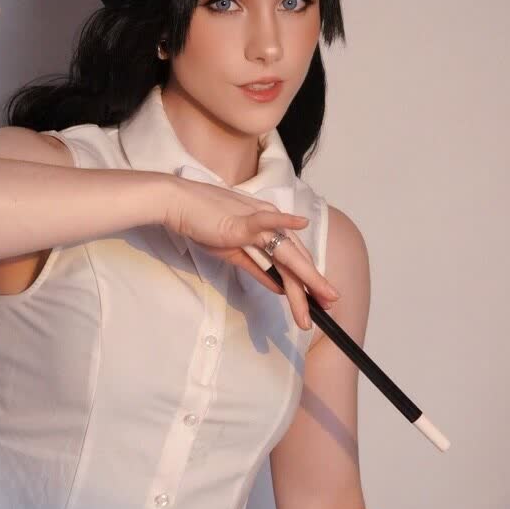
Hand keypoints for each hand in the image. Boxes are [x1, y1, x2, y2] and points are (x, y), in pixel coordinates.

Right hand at [163, 177, 339, 329]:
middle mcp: (269, 224)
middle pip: (296, 260)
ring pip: (287, 253)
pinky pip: (266, 220)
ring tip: (318, 298)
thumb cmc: (202, 225)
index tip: (320, 301)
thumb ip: (258, 269)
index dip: (309, 281)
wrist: (178, 204)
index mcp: (268, 231)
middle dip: (314, 285)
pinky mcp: (242, 221)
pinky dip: (283, 223)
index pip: (294, 260)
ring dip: (305, 277)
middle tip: (331, 304)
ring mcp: (258, 222)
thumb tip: (279, 288)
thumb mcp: (234, 253)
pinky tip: (301, 225)